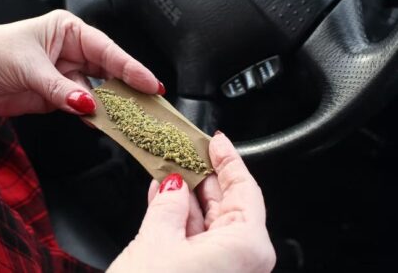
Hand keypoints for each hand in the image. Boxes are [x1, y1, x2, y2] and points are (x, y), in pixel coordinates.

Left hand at [0, 10, 162, 114]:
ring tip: (132, 119)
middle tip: (150, 105)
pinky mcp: (58, 97)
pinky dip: (93, 117)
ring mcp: (66, 76)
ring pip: (98, 93)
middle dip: (129, 88)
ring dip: (112, 107)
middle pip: (109, 72)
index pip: (107, 50)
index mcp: (68, 32)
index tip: (150, 84)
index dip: (131, 67)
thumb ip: (60, 89)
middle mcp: (72, 52)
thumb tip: (88, 105)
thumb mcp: (28, 67)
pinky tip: (104, 124)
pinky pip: (82, 108)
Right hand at [108, 132, 275, 272]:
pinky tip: (163, 200)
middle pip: (228, 204)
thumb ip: (167, 204)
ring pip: (209, 222)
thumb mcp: (155, 241)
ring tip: (166, 171)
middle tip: (184, 152)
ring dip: (187, 197)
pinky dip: (180, 220)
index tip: (216, 141)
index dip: (229, 160)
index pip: (244, 189)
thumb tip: (173, 184)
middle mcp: (242, 262)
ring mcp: (224, 272)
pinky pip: (198, 241)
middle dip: (203, 176)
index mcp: (246, 247)